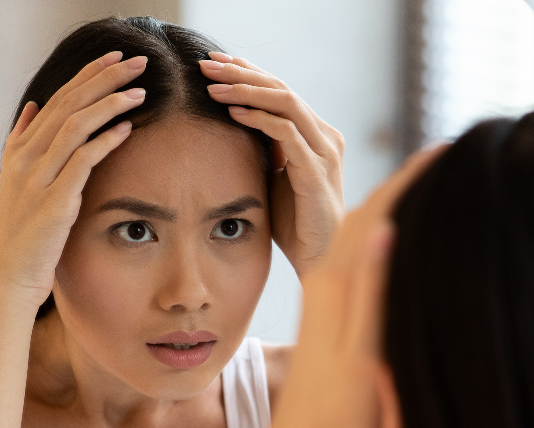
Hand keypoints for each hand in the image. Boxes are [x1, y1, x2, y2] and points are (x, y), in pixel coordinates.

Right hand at [0, 51, 147, 306]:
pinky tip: (126, 128)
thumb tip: (34, 108)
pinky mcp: (54, 200)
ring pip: (75, 125)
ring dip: (110, 103)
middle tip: (135, 62)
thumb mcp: (19, 183)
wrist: (11, 276)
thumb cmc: (25, 234)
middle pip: (68, 103)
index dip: (86, 75)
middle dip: (103, 78)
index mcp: (18, 150)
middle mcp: (24, 158)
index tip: (113, 58)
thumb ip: (25, 143)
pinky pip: (82, 160)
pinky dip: (105, 140)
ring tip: (139, 90)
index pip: (57, 99)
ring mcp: (37, 178)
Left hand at [200, 53, 344, 277]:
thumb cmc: (294, 221)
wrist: (319, 258)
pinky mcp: (316, 172)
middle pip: (282, 88)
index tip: (214, 63)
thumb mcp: (275, 176)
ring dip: (247, 90)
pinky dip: (259, 118)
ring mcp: (324, 152)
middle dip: (242, 73)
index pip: (280, 90)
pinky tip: (234, 112)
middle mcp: (325, 136)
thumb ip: (266, 149)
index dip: (249, 72)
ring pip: (286, 102)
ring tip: (214, 85)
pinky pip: (287, 133)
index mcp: (316, 134)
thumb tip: (233, 123)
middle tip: (207, 64)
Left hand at [269, 146, 445, 427]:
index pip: (378, 212)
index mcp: (339, 284)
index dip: (410, 178)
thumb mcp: (362, 352)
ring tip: (425, 179)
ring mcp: (326, 294)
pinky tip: (394, 232)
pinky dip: (379, 229)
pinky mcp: (327, 309)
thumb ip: (371, 290)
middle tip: (445, 154)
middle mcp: (328, 280)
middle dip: (404, 179)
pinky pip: (355, 253)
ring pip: (359, 230)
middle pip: (368, 211)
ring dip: (389, 199)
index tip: (443, 150)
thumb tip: (384, 227)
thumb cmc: (340, 412)